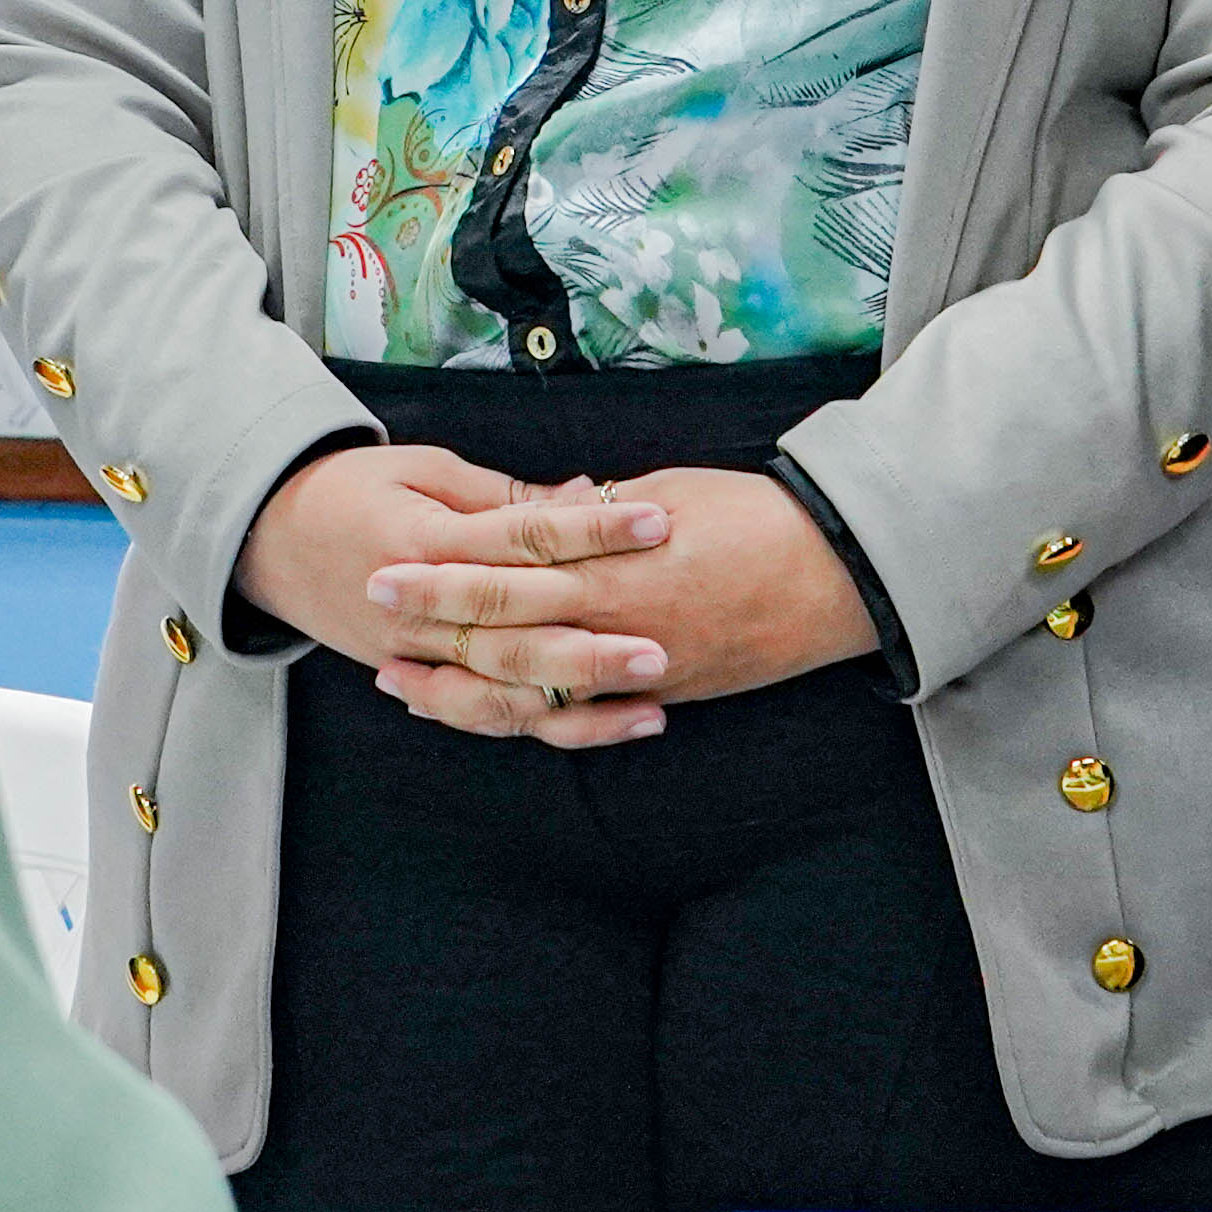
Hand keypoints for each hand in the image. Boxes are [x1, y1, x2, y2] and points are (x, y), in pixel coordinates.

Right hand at [239, 444, 677, 743]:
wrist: (265, 536)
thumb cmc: (352, 488)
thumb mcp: (422, 468)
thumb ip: (502, 494)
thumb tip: (585, 494)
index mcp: (428, 540)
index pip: (525, 537)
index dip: (594, 529)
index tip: (659, 521)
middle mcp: (422, 609)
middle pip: (517, 635)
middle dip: (592, 647)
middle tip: (663, 648)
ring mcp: (416, 654)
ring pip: (504, 693)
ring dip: (578, 703)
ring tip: (651, 705)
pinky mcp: (416, 677)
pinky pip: (483, 715)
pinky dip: (540, 725)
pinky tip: (603, 724)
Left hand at [369, 462, 878, 738]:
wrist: (838, 574)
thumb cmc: (757, 516)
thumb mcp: (668, 492)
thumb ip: (598, 510)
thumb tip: (547, 506)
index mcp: (613, 560)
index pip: (508, 566)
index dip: (443, 568)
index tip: (388, 558)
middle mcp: (617, 622)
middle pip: (504, 628)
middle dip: (434, 623)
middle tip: (373, 613)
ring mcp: (639, 669)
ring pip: (532, 690)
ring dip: (462, 689)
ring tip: (404, 685)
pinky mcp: (663, 695)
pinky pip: (582, 719)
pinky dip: (530, 719)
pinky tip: (489, 715)